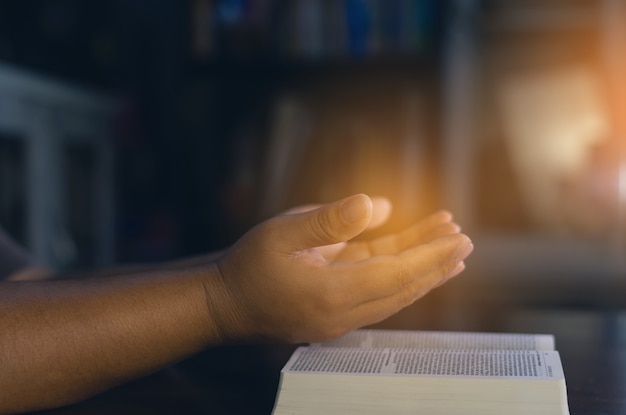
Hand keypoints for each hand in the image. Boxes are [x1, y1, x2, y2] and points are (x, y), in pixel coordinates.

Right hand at [212, 194, 472, 343]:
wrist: (225, 303)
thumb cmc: (248, 265)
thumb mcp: (284, 232)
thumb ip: (331, 220)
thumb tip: (378, 205)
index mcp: (331, 294)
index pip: (394, 275)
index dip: (428, 255)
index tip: (456, 238)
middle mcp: (342, 314)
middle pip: (402, 289)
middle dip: (435, 265)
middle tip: (464, 242)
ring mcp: (340, 318)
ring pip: (392, 294)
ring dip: (421, 271)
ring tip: (450, 249)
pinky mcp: (336, 313)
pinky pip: (376, 294)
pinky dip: (399, 276)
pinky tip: (413, 260)